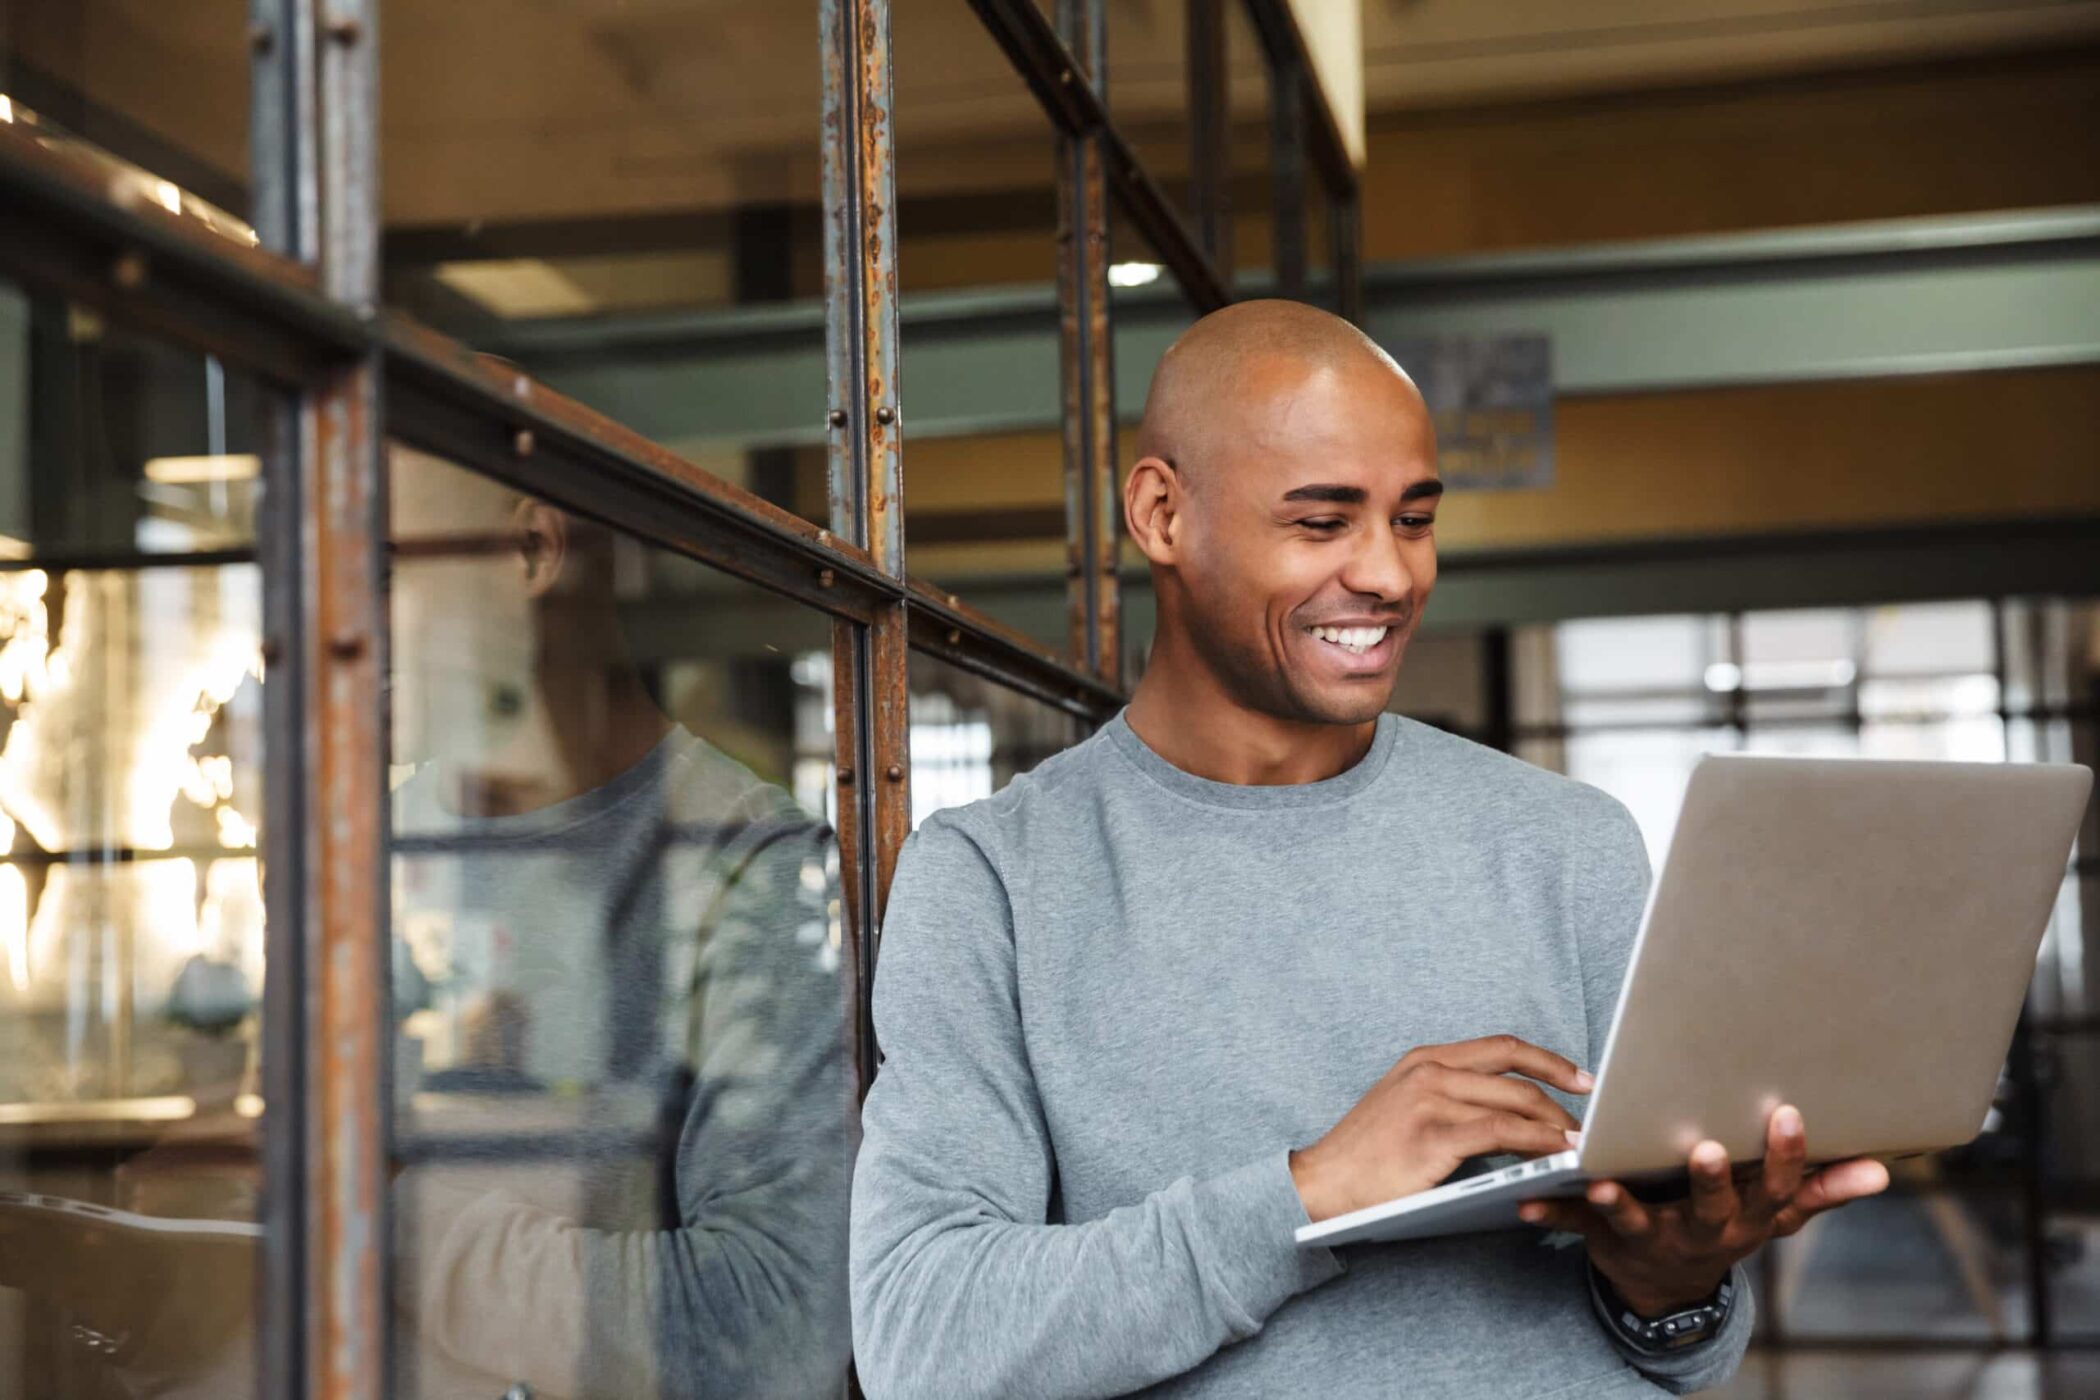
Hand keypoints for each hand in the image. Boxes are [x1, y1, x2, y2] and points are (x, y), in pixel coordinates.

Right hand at [1291, 1034, 1591, 1222]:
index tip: (1581, 1078)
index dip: (1548, 1060)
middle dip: (1561, 1098)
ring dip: (1555, 1124)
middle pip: (1515, 1074)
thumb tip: (1506, 1109)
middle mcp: (1429, 1071)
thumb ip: (1449, 1097)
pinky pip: (1500, 1133)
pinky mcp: (1432, 1136)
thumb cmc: (1366, 1154)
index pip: (1501, 1047)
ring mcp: (1430, 1100)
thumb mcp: (1405, 1105)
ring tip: (1579, 1145)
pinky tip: (1554, 1154)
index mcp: (1425, 1059)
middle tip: (1590, 1123)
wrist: (1324, 1182)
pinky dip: (1536, 1141)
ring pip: (1514, 1103)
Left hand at [1518, 1104, 1890, 1315]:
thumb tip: (1883, 1170)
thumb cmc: (1725, 1224)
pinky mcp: (1605, 1240)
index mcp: (1747, 1218)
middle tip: (1709, 1150)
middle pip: (1713, 1208)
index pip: (1775, 1188)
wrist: (1667, 1283)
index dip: (1784, 1155)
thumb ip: (1823, 1189)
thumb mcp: (1775, 1213)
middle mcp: (1704, 1232)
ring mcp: (1653, 1238)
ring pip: (1637, 1222)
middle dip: (1712, 1181)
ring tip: (1599, 1184)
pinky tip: (1524, 1206)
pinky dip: (1549, 1216)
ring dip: (1620, 1205)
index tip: (1787, 1114)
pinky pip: (1573, 1230)